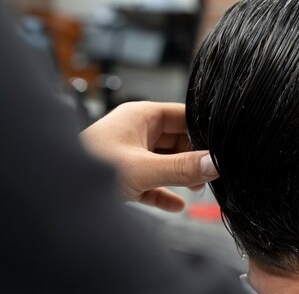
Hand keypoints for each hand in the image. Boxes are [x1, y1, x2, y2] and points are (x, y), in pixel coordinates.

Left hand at [81, 102, 217, 211]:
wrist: (53, 193)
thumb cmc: (88, 168)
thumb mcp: (143, 169)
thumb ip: (182, 168)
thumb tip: (216, 163)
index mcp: (141, 116)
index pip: (183, 115)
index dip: (203, 129)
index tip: (223, 146)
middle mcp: (137, 131)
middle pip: (178, 140)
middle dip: (194, 157)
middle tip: (212, 173)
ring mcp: (130, 154)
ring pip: (166, 161)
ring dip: (181, 176)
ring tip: (198, 190)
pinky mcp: (125, 177)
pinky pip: (153, 182)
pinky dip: (165, 192)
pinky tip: (178, 205)